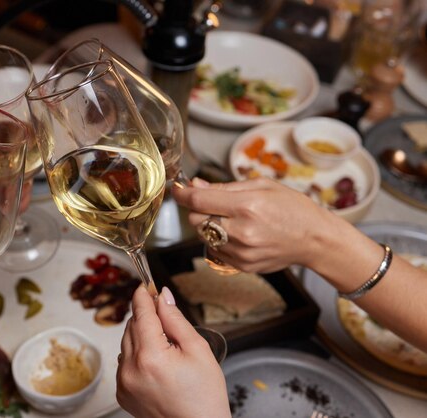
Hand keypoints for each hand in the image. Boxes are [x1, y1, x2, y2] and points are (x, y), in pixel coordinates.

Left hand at [116, 286, 229, 417]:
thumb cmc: (204, 396)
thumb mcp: (197, 350)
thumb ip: (176, 319)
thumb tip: (163, 296)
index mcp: (151, 356)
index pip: (141, 314)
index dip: (143, 296)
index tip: (145, 285)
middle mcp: (131, 369)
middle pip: (132, 326)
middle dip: (147, 318)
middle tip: (167, 320)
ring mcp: (124, 382)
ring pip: (127, 343)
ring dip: (142, 337)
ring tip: (167, 351)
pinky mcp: (122, 392)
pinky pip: (125, 362)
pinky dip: (138, 356)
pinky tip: (158, 365)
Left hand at [172, 177, 343, 272]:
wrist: (316, 240)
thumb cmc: (292, 208)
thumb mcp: (262, 186)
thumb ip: (224, 187)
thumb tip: (195, 185)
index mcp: (247, 206)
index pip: (199, 201)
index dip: (183, 193)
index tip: (178, 189)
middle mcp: (242, 231)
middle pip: (196, 220)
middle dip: (199, 209)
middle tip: (214, 203)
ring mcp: (241, 252)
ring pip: (203, 236)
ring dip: (210, 225)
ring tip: (234, 220)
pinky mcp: (242, 266)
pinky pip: (216, 250)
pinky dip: (220, 240)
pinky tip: (240, 234)